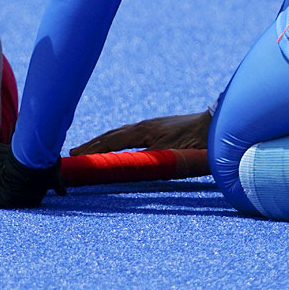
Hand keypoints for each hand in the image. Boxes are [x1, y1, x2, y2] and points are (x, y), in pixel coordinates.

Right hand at [69, 110, 211, 154]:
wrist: (214, 125)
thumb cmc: (194, 143)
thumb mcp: (168, 155)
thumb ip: (146, 159)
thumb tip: (125, 165)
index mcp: (143, 131)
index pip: (111, 141)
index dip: (92, 149)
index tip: (74, 156)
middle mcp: (144, 125)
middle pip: (112, 135)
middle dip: (92, 144)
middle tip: (73, 153)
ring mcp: (152, 124)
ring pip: (121, 133)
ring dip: (104, 140)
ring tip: (90, 147)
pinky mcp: (159, 126)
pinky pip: (132, 133)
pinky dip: (118, 138)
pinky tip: (119, 143)